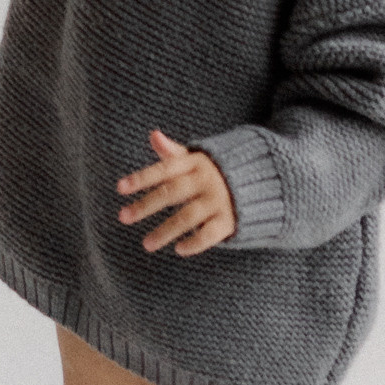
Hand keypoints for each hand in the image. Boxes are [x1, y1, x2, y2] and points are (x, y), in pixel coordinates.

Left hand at [116, 129, 236, 255]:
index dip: (141, 178)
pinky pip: (210, 234)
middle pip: (171, 193)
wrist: (264, 181)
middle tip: (123, 217)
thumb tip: (153, 135)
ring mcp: (218, 200)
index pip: (164, 169)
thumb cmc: (219, 170)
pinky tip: (178, 250)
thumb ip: (174, 152)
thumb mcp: (199, 157)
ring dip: (165, 231)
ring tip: (146, 244)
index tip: (119, 188)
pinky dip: (195, 243)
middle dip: (146, 205)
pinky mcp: (230, 220)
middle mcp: (206, 180)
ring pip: (187, 217)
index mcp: (195, 163)